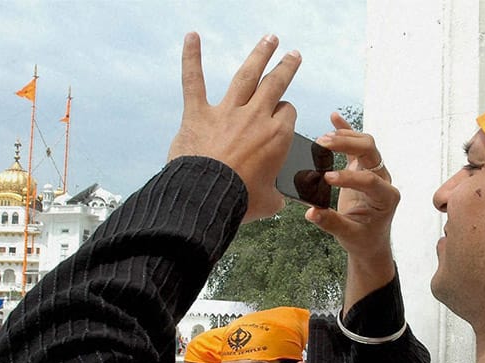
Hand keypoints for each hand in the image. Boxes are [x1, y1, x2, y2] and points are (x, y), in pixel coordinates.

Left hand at [168, 32, 300, 221]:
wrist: (206, 199)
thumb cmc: (238, 202)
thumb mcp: (269, 201)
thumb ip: (276, 194)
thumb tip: (277, 197)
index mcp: (277, 136)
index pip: (287, 113)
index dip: (285, 115)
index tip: (281, 118)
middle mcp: (255, 118)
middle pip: (275, 84)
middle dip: (286, 67)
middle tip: (293, 55)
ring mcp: (227, 112)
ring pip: (247, 75)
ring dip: (259, 55)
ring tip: (269, 39)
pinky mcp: (198, 114)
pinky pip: (194, 81)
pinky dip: (192, 58)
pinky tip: (192, 37)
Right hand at [306, 112, 399, 307]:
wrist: (370, 241)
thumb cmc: (363, 239)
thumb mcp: (348, 235)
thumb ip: (331, 223)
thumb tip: (311, 212)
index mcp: (387, 197)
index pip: (370, 180)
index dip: (349, 177)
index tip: (327, 179)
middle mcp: (384, 180)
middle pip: (371, 152)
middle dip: (348, 145)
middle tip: (324, 144)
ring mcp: (374, 171)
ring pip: (365, 144)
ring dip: (345, 138)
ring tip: (323, 139)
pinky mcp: (363, 167)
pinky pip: (356, 146)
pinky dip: (346, 131)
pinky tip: (334, 118)